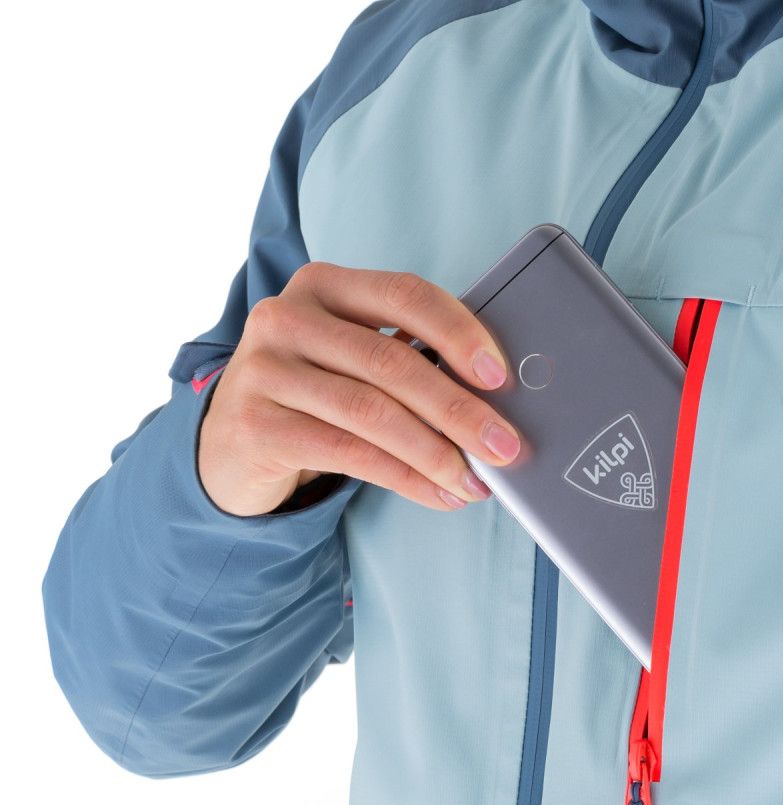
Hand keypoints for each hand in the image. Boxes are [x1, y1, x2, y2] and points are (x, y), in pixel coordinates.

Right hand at [197, 262, 521, 515]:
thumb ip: (409, 360)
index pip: (405, 294)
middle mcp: (286, 317)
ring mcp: (263, 369)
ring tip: (474, 481)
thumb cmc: (315, 396)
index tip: (500, 376)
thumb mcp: (353, 361)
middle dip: (459, 411)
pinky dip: (405, 478)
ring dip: (436, 453)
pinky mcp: (255, 424)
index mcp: (324, 285)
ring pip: (372, 412)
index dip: (459, 333)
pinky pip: (348, 454)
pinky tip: (437, 493)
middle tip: (504, 447)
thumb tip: (493, 401)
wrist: (231, 445)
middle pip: (393, 362)